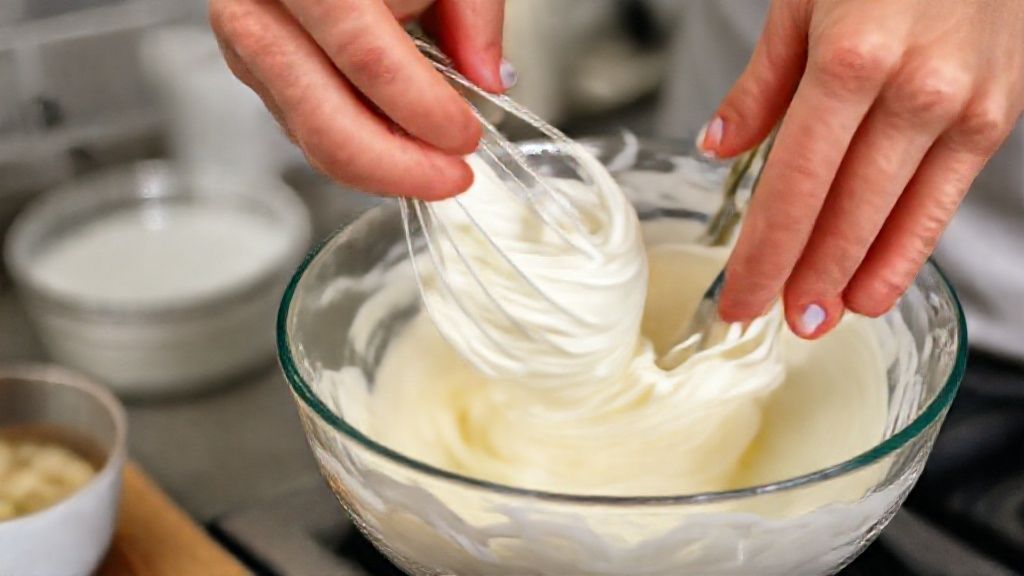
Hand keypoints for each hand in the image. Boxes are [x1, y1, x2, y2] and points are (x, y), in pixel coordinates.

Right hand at [210, 0, 509, 198]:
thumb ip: (473, 15)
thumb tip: (488, 81)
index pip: (368, 58)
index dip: (423, 110)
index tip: (467, 136)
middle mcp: (261, 8)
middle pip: (325, 120)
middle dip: (399, 167)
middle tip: (453, 177)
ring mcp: (247, 43)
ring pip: (310, 137)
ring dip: (380, 168)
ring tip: (434, 167)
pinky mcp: (249, 68)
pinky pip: (302, 128)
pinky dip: (355, 149)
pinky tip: (397, 147)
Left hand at [699, 0, 1023, 337]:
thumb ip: (762, 82)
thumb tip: (720, 146)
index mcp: (851, 60)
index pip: (794, 186)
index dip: (764, 252)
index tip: (738, 296)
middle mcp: (914, 91)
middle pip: (844, 212)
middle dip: (804, 277)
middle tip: (773, 322)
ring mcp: (964, 106)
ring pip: (899, 217)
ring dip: (855, 278)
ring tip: (820, 320)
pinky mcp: (999, 112)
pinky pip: (945, 200)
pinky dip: (909, 249)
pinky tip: (877, 284)